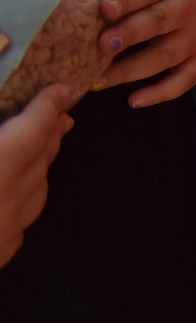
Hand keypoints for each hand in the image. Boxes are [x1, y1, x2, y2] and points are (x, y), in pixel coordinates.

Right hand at [0, 85, 74, 267]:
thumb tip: (3, 134)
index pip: (31, 130)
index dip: (47, 106)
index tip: (63, 88)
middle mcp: (6, 200)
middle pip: (39, 160)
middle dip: (50, 133)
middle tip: (59, 113)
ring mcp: (3, 233)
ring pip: (36, 193)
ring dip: (41, 166)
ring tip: (44, 146)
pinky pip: (21, 221)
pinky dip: (25, 199)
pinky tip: (18, 194)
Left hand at [95, 0, 195, 107]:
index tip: (105, 7)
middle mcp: (190, 7)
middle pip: (159, 21)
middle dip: (130, 34)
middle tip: (102, 45)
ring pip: (167, 55)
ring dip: (132, 69)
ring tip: (99, 79)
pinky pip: (185, 80)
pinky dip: (161, 93)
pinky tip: (133, 101)